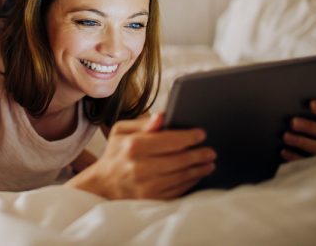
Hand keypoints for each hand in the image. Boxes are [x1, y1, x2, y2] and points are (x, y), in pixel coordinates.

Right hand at [68, 113, 215, 199]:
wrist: (104, 183)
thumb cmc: (116, 153)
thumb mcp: (122, 131)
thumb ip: (144, 123)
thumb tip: (163, 116)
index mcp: (134, 146)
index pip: (169, 140)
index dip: (189, 137)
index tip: (201, 134)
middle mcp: (140, 167)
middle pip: (179, 159)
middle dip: (198, 154)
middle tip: (210, 150)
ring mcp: (146, 185)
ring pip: (181, 176)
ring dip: (199, 169)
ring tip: (208, 162)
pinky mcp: (151, 199)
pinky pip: (178, 190)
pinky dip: (190, 182)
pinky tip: (197, 175)